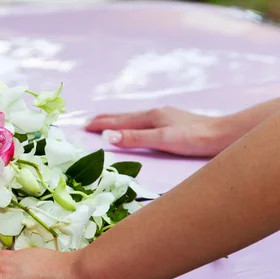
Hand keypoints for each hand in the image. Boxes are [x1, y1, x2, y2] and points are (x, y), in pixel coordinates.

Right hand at [84, 107, 235, 156]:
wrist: (222, 135)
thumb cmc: (193, 138)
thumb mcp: (161, 139)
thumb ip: (134, 138)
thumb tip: (107, 137)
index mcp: (150, 116)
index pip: (118, 122)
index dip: (100, 125)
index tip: (82, 127)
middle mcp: (155, 114)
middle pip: (123, 117)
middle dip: (104, 120)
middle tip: (87, 123)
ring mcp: (164, 117)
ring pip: (133, 118)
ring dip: (116, 121)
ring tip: (106, 123)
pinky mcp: (172, 123)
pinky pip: (142, 122)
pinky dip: (129, 124)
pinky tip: (136, 127)